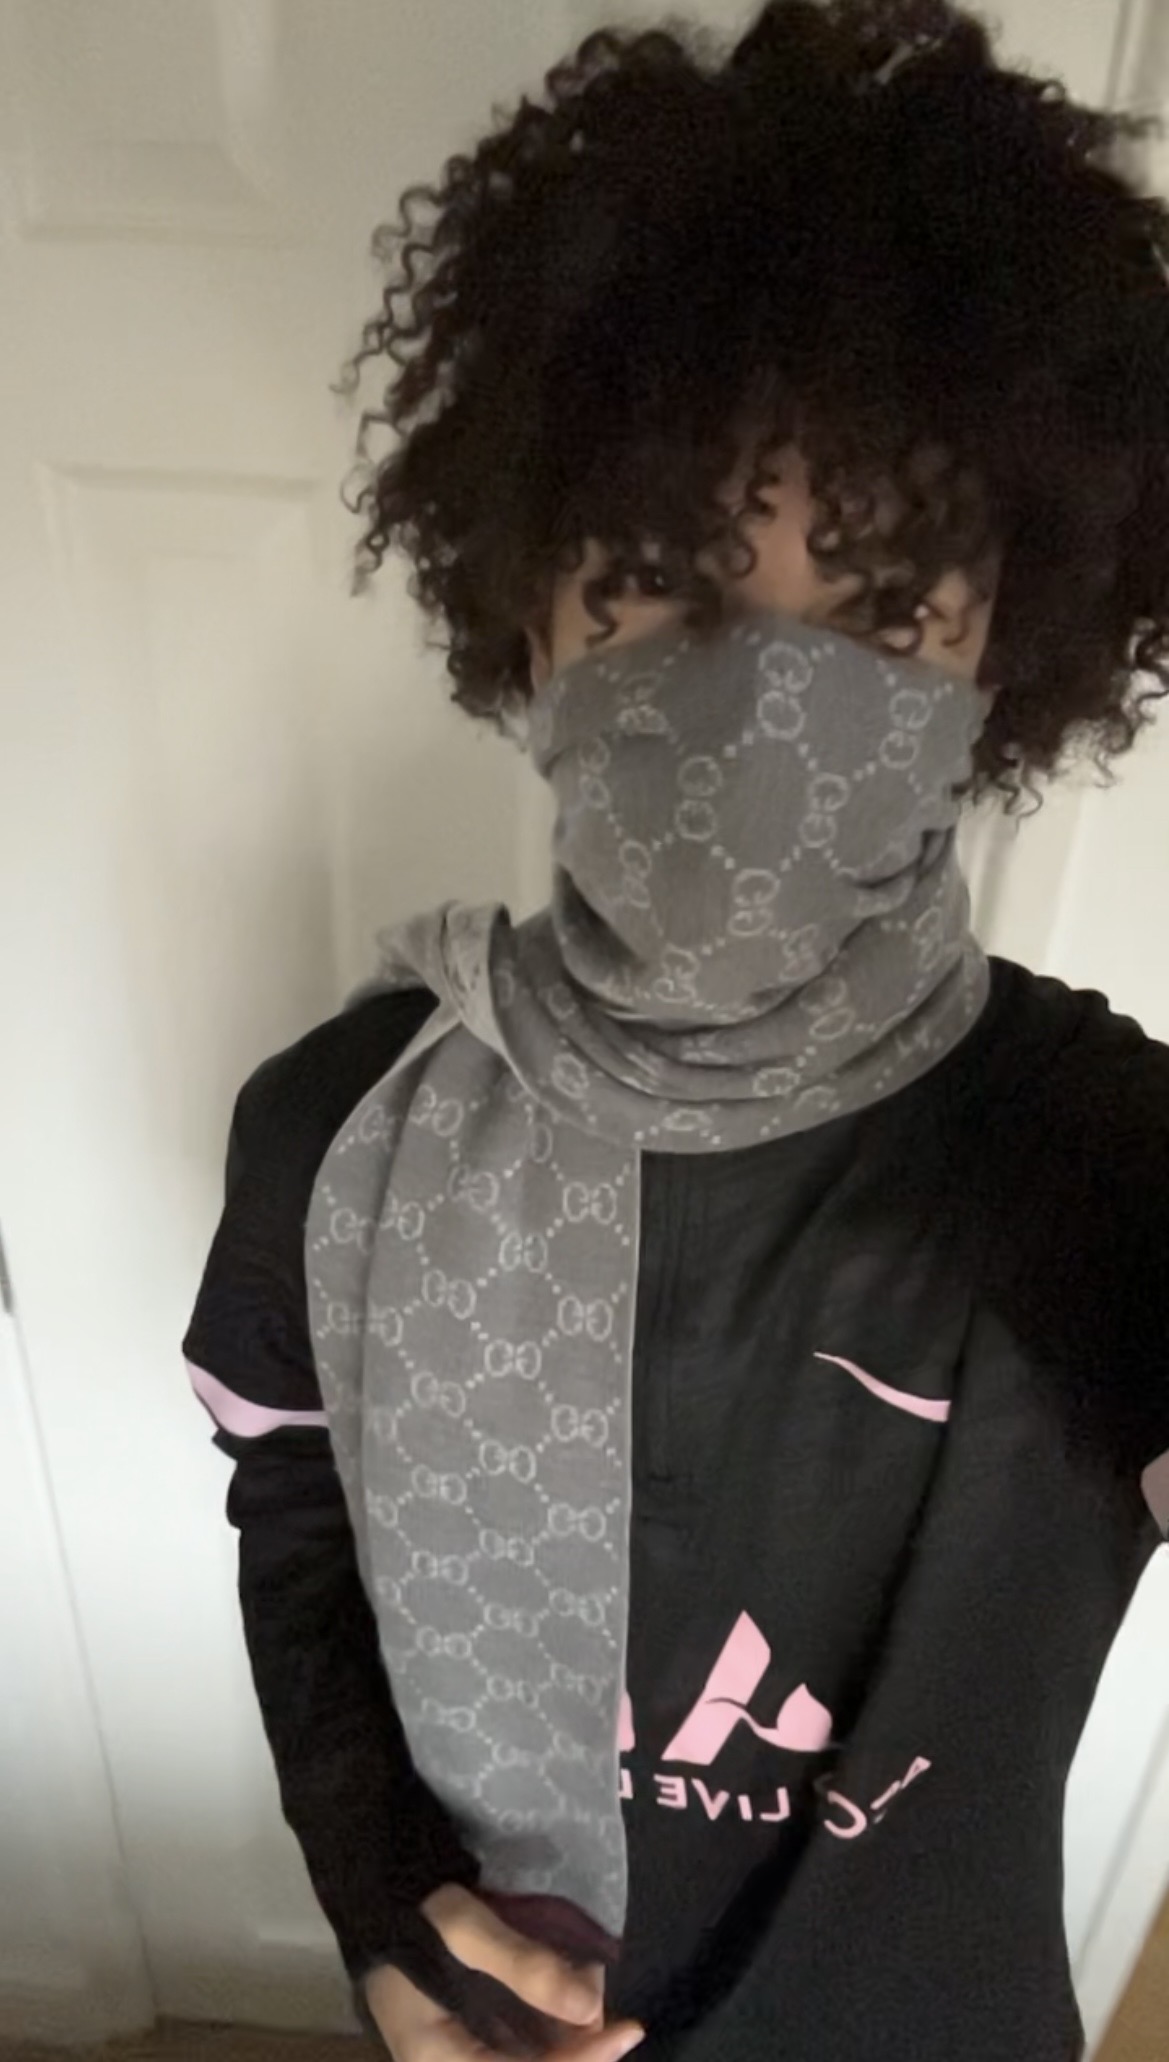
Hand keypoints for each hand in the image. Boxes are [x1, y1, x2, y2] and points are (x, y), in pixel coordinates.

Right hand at [364, 1883, 645, 2061]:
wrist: (377, 1889)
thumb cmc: (412, 1911)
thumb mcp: (465, 1931)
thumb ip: (524, 1967)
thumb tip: (592, 2006)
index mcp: (438, 2061)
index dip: (580, 2060)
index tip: (627, 2030)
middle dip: (577, 2055)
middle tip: (618, 2025)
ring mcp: (461, 2057)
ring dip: (568, 2045)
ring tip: (598, 2004)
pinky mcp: (471, 2040)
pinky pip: (519, 2050)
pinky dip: (553, 2032)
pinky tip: (574, 2000)